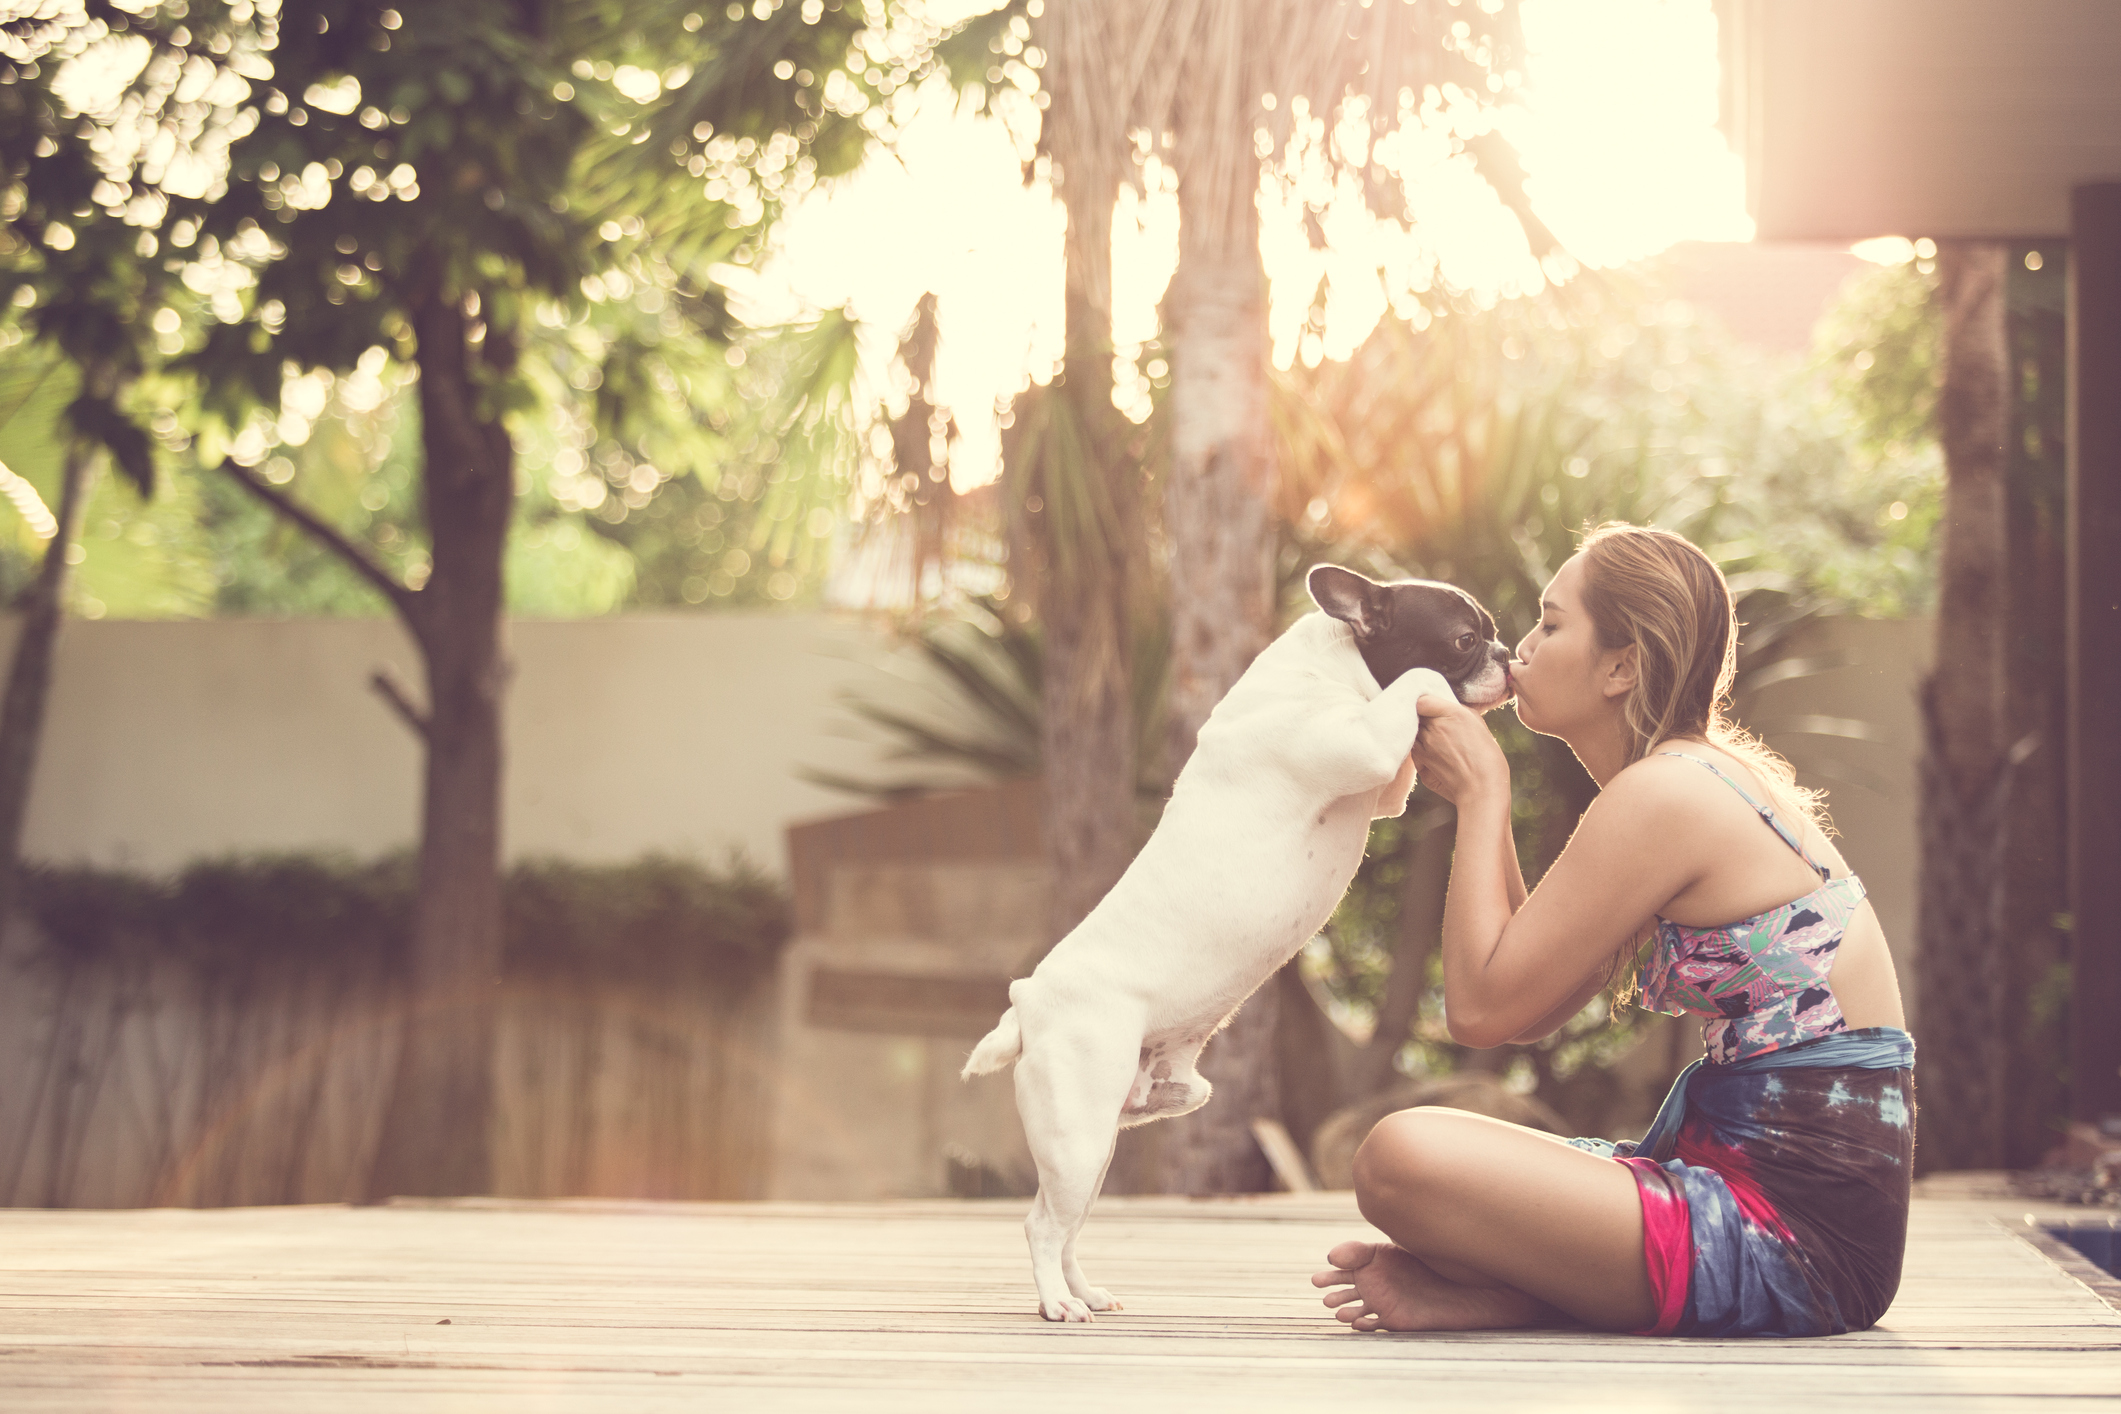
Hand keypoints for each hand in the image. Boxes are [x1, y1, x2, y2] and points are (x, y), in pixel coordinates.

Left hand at [1408, 689, 1510, 806]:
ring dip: (1418, 732)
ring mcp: (1424, 745)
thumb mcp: (1477, 723)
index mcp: (1450, 714)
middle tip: (1432, 723)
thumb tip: (1445, 708)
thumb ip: (1457, 711)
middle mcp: (1433, 727)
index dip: (1425, 703)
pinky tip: (1431, 751)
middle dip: (1422, 718)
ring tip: (1432, 738)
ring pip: (1412, 731)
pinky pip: (1413, 747)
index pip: (1422, 700)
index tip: (1430, 707)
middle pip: (1416, 715)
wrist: (1481, 787)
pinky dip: (1417, 746)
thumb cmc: (1486, 755)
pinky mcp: (1420, 761)